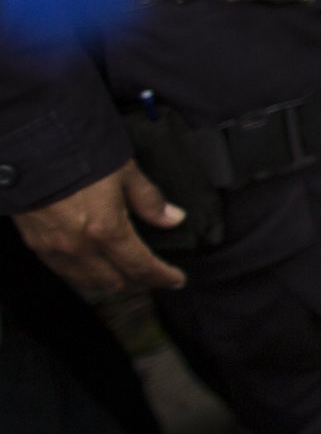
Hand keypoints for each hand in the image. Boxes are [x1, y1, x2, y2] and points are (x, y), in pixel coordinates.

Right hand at [15, 162, 185, 296]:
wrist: (31, 148)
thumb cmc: (79, 153)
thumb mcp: (125, 171)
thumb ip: (149, 200)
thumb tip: (174, 218)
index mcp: (105, 229)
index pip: (141, 266)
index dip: (162, 277)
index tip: (177, 280)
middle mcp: (79, 247)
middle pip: (115, 282)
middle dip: (140, 284)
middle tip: (156, 279)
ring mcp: (55, 248)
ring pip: (88, 282)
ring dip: (112, 284)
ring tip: (130, 277)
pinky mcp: (36, 244)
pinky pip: (65, 272)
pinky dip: (86, 277)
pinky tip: (96, 269)